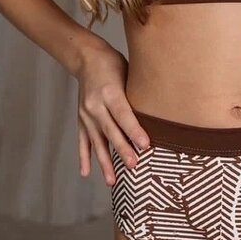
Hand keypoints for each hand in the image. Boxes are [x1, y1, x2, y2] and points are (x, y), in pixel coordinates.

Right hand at [76, 39, 150, 185]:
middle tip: (134, 166)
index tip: (145, 146)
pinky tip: (87, 173)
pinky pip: (83, 141)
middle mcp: (96, 105)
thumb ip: (138, 95)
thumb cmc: (114, 65)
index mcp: (110, 91)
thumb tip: (160, 116)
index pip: (124, 114)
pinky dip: (84, 157)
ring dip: (105, 162)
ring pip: (97, 141)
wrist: (87, 58)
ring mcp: (86, 114)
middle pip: (111, 130)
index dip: (134, 131)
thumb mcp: (129, 73)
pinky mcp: (81, 119)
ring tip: (113, 181)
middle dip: (123, 149)